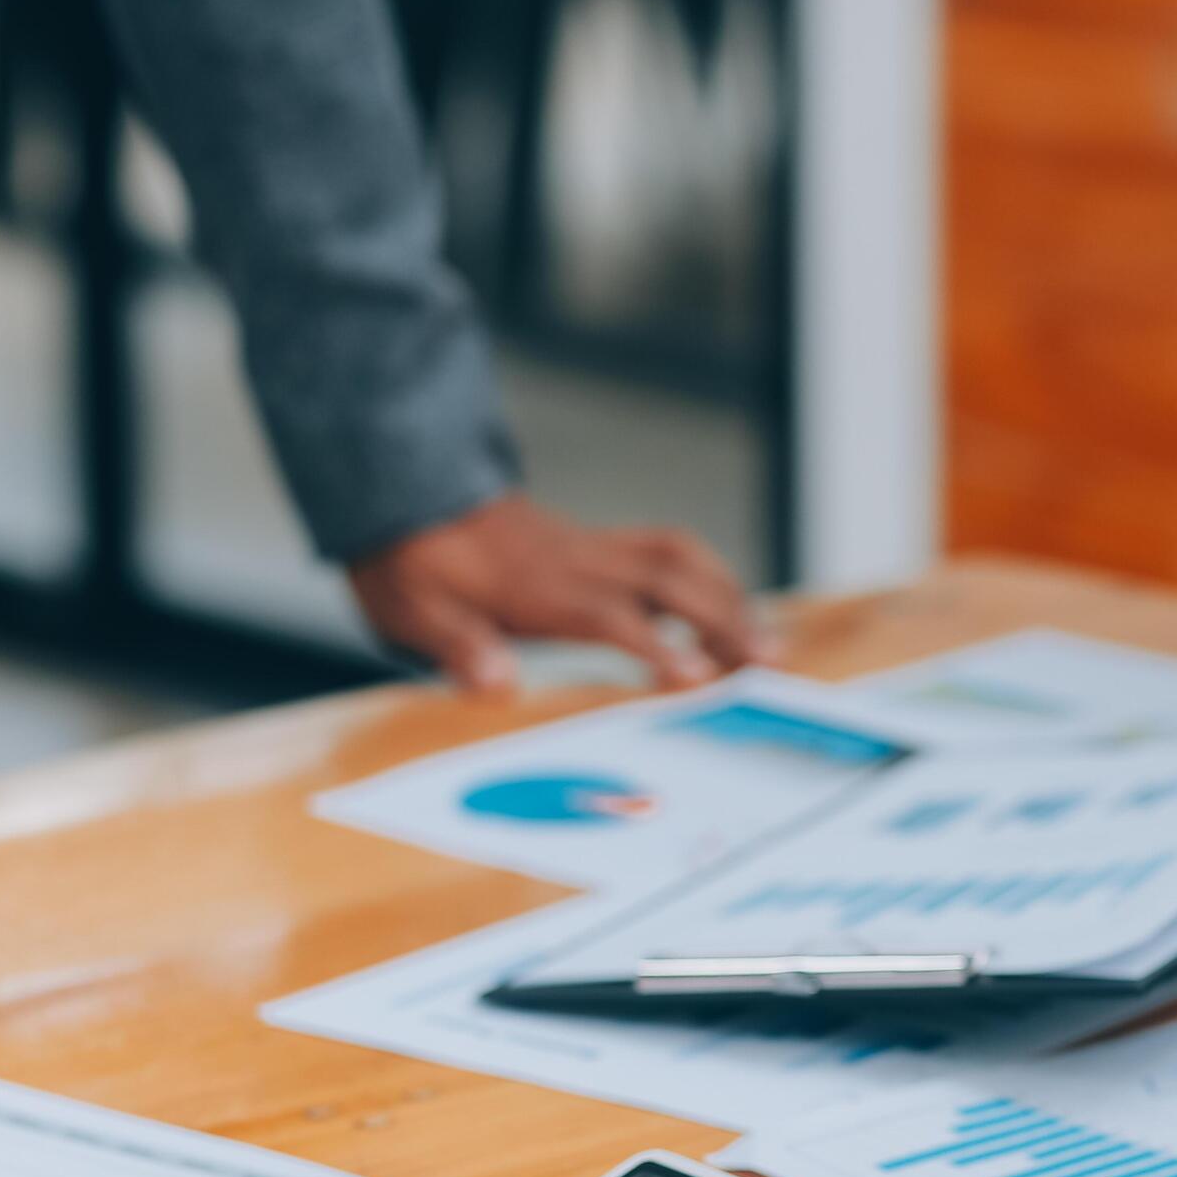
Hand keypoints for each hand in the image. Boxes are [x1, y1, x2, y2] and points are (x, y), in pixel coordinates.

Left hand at [348, 494, 770, 694]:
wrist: (406, 494)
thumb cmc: (411, 563)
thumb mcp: (412, 609)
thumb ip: (457, 643)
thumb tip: (497, 683)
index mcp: (534, 585)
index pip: (609, 614)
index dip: (655, 645)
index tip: (698, 678)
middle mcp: (575, 560)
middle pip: (667, 579)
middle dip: (725, 618)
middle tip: (770, 663)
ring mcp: (591, 547)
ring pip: (677, 556)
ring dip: (728, 595)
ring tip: (765, 641)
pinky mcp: (597, 545)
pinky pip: (666, 550)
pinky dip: (708, 577)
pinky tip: (726, 609)